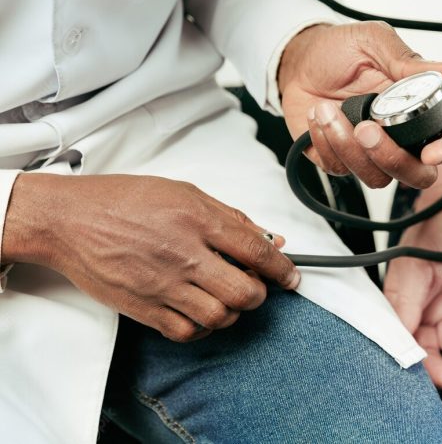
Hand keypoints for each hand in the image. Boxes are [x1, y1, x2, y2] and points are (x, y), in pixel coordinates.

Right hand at [3, 174, 299, 341]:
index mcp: (198, 219)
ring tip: (224, 295)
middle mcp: (184, 255)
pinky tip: (198, 310)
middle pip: (245, 292)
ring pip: (220, 317)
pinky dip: (201, 327)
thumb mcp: (184, 192)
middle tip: (254, 285)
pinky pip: (187, 332)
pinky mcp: (143, 308)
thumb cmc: (123, 201)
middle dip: (259, 293)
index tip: (291, 277)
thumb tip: (270, 240)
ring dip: (232, 311)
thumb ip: (231, 217)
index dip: (283, 269)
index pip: (257, 251)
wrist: (68, 220)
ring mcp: (163, 285)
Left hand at [278, 21, 441, 188]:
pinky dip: (325, 141)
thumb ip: (409, 62)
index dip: (441, 150)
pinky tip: (318, 116)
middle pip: (415, 174)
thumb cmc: (339, 49)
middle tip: (366, 129)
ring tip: (328, 108)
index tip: (430, 152)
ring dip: (347, 145)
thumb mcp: (374, 42)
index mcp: (414, 108)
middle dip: (392, 159)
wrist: (298, 61)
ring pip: (376, 176)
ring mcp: (368, 151)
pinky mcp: (340, 159)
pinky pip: (340, 168)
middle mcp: (396, 135)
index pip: (440, 139)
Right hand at [384, 192, 441, 389]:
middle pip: (431, 347)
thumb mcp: (411, 270)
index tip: (423, 379)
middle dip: (439, 366)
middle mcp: (427, 307)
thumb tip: (399, 342)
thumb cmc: (432, 231)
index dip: (413, 361)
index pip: (406, 338)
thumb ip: (405, 307)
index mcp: (404, 301)